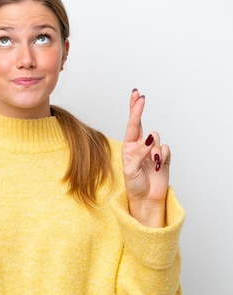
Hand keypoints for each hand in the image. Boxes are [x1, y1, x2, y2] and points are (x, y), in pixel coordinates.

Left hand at [121, 89, 169, 226]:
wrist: (146, 199)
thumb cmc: (134, 185)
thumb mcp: (132, 169)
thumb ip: (140, 152)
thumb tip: (149, 138)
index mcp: (128, 147)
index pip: (132, 125)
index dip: (135, 111)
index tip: (137, 97)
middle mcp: (139, 145)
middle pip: (140, 123)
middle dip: (139, 109)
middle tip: (139, 96)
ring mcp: (152, 150)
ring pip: (156, 137)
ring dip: (154, 148)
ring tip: (152, 162)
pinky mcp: (164, 156)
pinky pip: (166, 148)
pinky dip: (163, 155)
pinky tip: (159, 165)